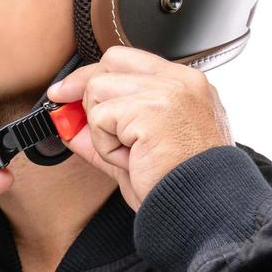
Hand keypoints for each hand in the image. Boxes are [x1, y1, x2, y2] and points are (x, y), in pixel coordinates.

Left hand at [46, 45, 233, 209]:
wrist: (203, 210)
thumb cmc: (182, 185)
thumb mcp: (141, 149)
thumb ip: (107, 130)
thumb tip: (69, 122)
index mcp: (187, 86)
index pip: (129, 61)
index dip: (95, 77)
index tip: (68, 94)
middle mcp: (182, 81)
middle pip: (110, 63)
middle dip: (86, 92)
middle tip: (85, 124)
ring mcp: (168, 92)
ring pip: (98, 89)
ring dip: (102, 129)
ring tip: (131, 153)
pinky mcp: (150, 110)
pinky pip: (99, 119)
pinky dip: (106, 146)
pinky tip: (132, 160)